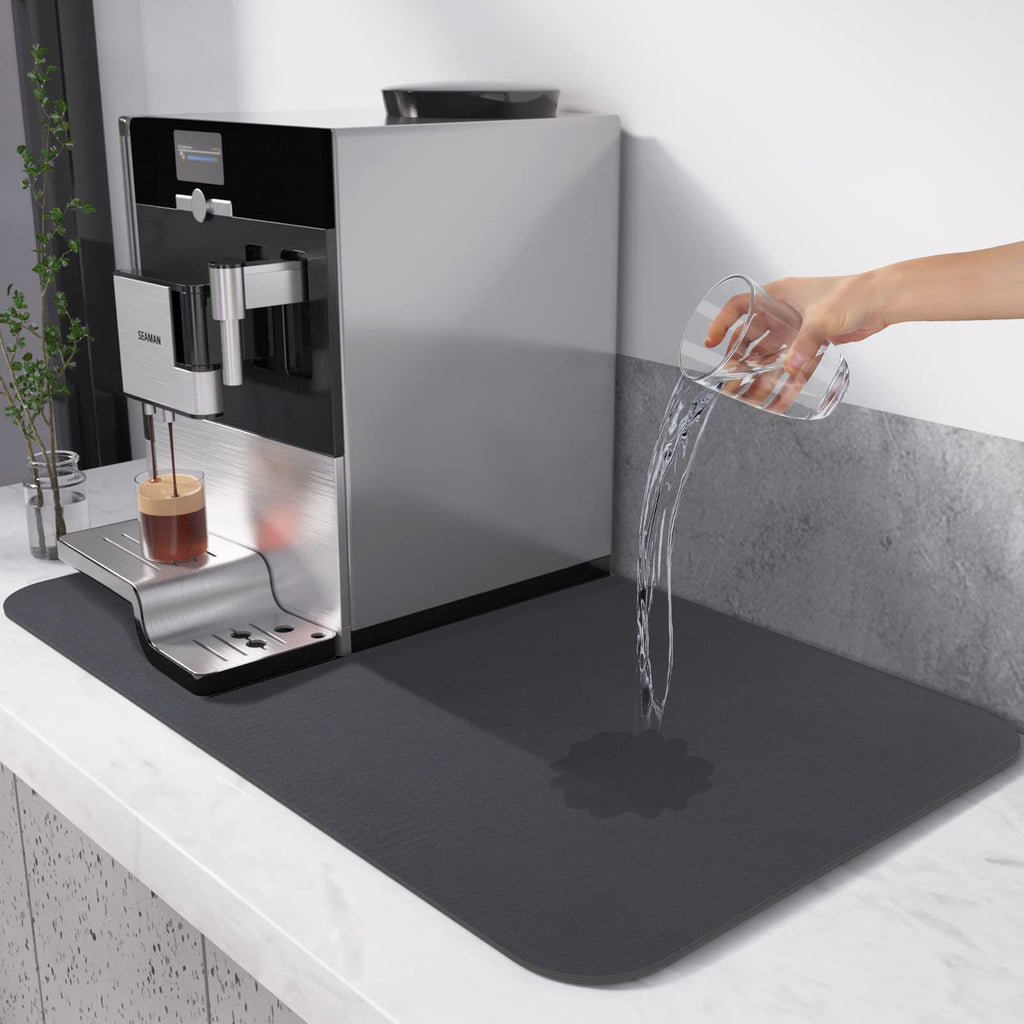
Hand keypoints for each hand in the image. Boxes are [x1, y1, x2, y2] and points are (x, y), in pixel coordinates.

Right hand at [704, 273, 887, 412]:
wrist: (884, 300)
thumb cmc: (853, 295)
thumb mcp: (823, 318)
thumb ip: (805, 344)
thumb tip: (790, 369)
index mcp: (778, 295)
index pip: (738, 306)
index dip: (721, 324)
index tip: (710, 343)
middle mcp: (782, 311)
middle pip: (750, 337)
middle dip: (738, 360)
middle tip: (730, 380)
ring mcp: (796, 327)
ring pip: (769, 354)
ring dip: (759, 374)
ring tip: (749, 395)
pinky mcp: (812, 342)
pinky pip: (792, 364)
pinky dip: (786, 380)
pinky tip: (781, 397)